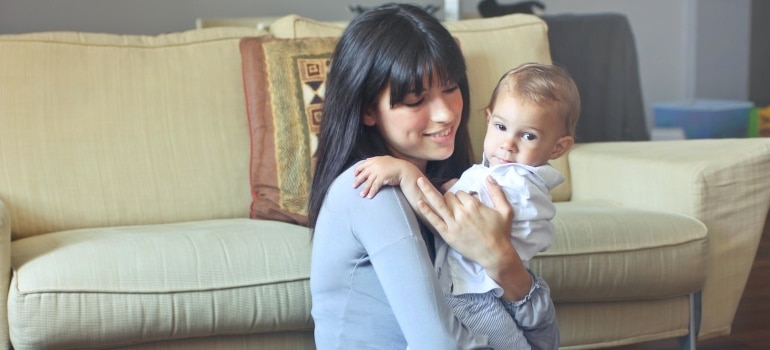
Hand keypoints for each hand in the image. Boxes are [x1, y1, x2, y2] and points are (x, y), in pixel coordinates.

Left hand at [353, 156, 420, 198]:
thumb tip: (367, 160)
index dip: (358, 170)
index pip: (363, 165)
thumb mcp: (384, 159)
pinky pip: (375, 186)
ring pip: (368, 182)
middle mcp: (375, 165)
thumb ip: (375, 160)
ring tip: (361, 195)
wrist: (404, 169)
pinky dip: (372, 192)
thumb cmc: (395, 165)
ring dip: (364, 189)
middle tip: (353, 186)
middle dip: (358, 181)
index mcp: (374, 160)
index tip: (354, 175)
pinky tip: (369, 196)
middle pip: (363, 174)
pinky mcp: (382, 178)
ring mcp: (378, 172)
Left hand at [416, 175, 531, 299]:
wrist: (495, 254)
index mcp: (473, 205)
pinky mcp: (447, 234)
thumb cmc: (501, 233)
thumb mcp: (506, 210)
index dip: (461, 195)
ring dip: (427, 190)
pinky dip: (426, 211)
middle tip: (451, 201)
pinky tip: (419, 202)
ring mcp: (453, 224)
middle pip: (449, 196)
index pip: (460, 192)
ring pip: (438, 203)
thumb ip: (497, 192)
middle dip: (449, 196)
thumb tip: (489, 177)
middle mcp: (461, 212)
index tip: (463, 200)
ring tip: (419, 180)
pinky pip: (434, 220)